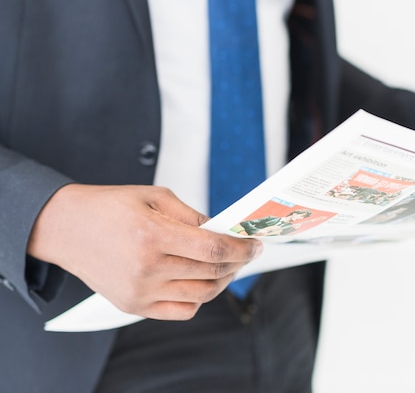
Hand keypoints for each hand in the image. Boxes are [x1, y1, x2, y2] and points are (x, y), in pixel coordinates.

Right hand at [27, 184, 261, 319]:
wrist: (67, 228)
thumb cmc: (108, 208)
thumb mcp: (155, 197)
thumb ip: (192, 216)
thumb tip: (223, 230)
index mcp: (152, 235)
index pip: (213, 248)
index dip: (241, 248)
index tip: (254, 245)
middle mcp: (146, 267)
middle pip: (212, 271)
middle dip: (237, 261)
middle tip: (245, 251)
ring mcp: (140, 291)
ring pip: (202, 293)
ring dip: (223, 279)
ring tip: (226, 264)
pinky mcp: (134, 306)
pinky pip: (183, 310)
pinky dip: (200, 297)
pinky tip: (202, 280)